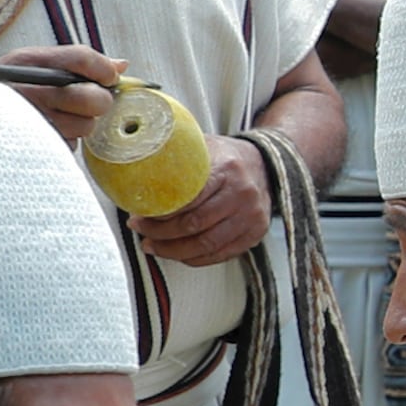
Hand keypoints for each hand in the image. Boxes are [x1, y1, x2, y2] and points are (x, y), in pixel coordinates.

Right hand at [0, 43, 126, 148]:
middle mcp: (30, 91)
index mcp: (28, 62)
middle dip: (96, 101)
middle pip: (93, 98)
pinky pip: (68, 146)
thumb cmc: (3, 88)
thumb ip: (75, 62)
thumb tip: (120, 65)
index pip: (81, 58)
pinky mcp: (33, 148)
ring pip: (85, 126)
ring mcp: (31, 122)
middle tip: (82, 101)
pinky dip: (63, 140)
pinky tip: (44, 133)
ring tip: (54, 117)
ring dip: (78, 124)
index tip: (109, 77)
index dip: (103, 69)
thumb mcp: (29, 64)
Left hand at [132, 133, 273, 268]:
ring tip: (151, 246)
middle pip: (194, 225)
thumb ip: (177, 155)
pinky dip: (195, 258)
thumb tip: (138, 162)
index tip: (138, 214)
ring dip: (173, 250)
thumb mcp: (204, 146)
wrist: (268, 166)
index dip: (159, 212)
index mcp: (227, 169)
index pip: (188, 198)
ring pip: (206, 245)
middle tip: (139, 229)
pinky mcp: (255, 233)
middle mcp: (242, 194)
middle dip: (160, 233)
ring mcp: (251, 216)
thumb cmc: (227, 158)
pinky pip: (220, 254)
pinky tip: (176, 254)